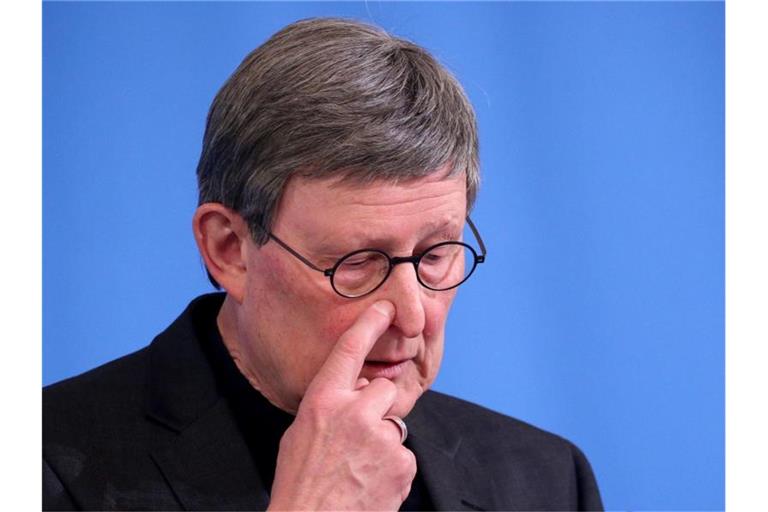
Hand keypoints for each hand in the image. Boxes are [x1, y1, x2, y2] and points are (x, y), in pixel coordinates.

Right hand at [268, 301, 416, 510]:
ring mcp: (380, 438)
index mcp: (322, 402)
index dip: (369, 324)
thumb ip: (330, 406)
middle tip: (356, 439)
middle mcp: (353, 413)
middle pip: (383, 389)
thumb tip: (357, 391)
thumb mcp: (301, 433)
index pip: (349, 351)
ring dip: (382, 443)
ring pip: (394, 425)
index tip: (386, 306)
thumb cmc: (300, 482)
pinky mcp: (402, 464)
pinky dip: (392, 469)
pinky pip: (404, 455)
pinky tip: (370, 484)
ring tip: (358, 469)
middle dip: (375, 409)